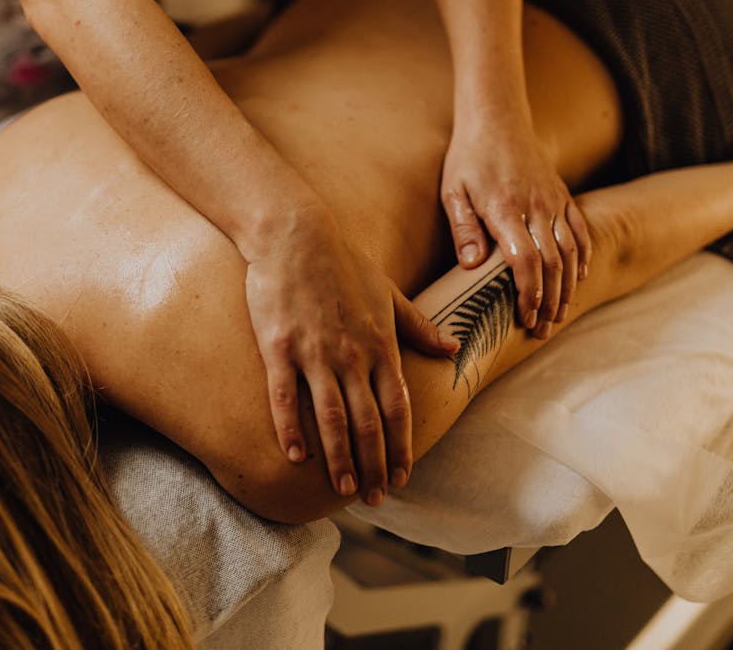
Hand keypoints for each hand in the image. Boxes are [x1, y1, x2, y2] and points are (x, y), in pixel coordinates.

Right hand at [244, 209, 456, 504]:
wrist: (295, 234)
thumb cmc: (343, 262)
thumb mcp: (389, 294)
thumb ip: (420, 327)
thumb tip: (454, 350)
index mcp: (380, 343)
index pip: (398, 407)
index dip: (402, 446)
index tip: (403, 477)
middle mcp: (351, 354)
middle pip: (367, 421)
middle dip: (374, 464)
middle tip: (374, 499)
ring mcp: (314, 352)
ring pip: (330, 416)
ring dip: (339, 457)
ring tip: (343, 488)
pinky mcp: (279, 347)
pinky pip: (285, 396)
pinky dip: (290, 428)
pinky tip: (295, 455)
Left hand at [441, 113, 590, 339]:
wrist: (497, 119)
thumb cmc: (467, 159)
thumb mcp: (453, 191)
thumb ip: (463, 228)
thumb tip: (470, 266)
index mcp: (505, 208)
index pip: (525, 260)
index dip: (529, 293)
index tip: (524, 317)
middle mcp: (536, 206)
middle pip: (552, 263)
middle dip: (549, 301)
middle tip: (542, 329)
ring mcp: (554, 201)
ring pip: (570, 251)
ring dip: (567, 287)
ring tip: (559, 314)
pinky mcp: (563, 195)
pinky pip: (581, 230)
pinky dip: (582, 257)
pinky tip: (578, 279)